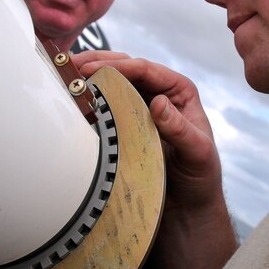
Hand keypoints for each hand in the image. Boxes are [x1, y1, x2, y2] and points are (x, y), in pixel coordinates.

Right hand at [72, 51, 221, 209]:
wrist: (189, 205)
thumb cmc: (201, 176)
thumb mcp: (197, 152)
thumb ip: (179, 129)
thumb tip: (158, 102)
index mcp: (179, 92)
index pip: (147, 70)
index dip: (119, 66)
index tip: (93, 67)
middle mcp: (160, 95)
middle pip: (127, 70)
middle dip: (99, 63)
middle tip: (73, 65)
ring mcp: (142, 110)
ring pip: (114, 85)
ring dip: (92, 78)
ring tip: (68, 75)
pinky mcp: (128, 126)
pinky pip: (108, 108)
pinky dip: (92, 101)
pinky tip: (75, 99)